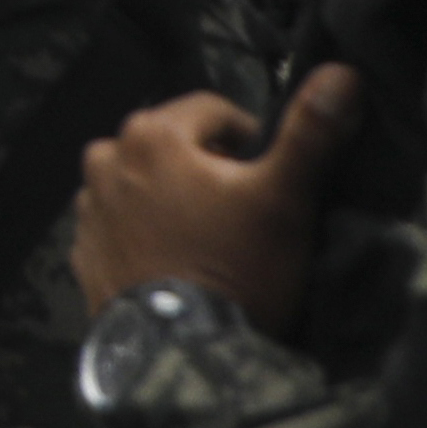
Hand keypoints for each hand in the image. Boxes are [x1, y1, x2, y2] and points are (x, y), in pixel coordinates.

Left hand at [73, 65, 356, 335]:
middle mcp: (106, 160)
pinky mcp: (84, 253)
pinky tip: (180, 265)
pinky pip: (124, 228)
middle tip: (244, 217)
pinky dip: (148, 236)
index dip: (252, 141)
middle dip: (210, 171)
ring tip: (213, 244)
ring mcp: (90, 209)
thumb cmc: (236, 268)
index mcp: (150, 133)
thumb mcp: (283, 197)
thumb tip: (342, 74)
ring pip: (147, 186)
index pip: (214, 112)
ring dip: (176, 202)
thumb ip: (310, 133)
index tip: (271, 181)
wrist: (182, 354)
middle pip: (176, 147)